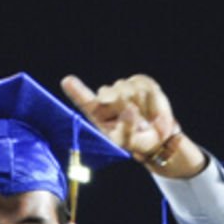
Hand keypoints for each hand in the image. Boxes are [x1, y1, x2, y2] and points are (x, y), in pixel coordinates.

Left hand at [61, 73, 206, 177]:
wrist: (156, 136)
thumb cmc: (136, 141)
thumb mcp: (127, 142)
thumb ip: (126, 128)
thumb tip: (130, 109)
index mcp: (98, 114)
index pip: (85, 101)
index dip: (76, 90)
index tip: (67, 81)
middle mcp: (107, 98)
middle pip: (112, 93)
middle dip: (123, 106)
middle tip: (136, 122)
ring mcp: (122, 88)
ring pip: (129, 88)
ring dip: (141, 105)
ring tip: (145, 118)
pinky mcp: (138, 81)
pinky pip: (145, 84)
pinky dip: (152, 99)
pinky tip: (151, 109)